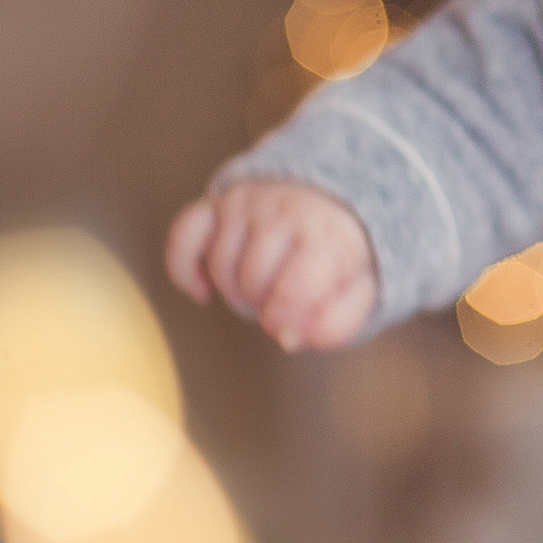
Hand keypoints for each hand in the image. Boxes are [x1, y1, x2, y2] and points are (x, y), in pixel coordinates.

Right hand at [164, 179, 376, 350]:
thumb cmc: (341, 259)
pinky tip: (202, 291)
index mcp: (327, 236)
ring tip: (258, 291)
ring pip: (218, 266)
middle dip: (261, 306)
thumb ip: (335, 324)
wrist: (334, 202)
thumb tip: (290, 339)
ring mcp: (248, 204)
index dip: (286, 320)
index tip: (293, 323)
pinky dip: (183, 270)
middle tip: (278, 303)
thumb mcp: (359, 292)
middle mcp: (285, 211)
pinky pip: (183, 238)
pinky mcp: (218, 203)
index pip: (293, 291)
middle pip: (251, 281)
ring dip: (232, 292)